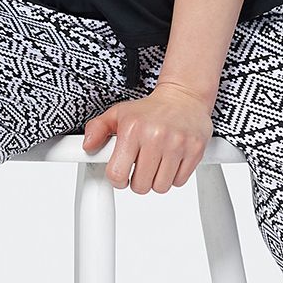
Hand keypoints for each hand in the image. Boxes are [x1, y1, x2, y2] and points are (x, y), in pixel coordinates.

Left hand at [80, 78, 213, 193]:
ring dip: (157, 181)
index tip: (122, 176)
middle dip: (138, 181)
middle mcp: (155, 136)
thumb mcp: (119, 113)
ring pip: (161, 187)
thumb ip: (98, 129)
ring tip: (156, 164)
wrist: (184, 96)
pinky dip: (174, 177)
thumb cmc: (151, 108)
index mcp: (133, 129)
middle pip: (141, 186)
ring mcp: (177, 144)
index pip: (118, 173)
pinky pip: (179, 181)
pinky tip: (171, 162)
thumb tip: (88, 146)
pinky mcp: (195, 150)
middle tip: (140, 169)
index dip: (118, 180)